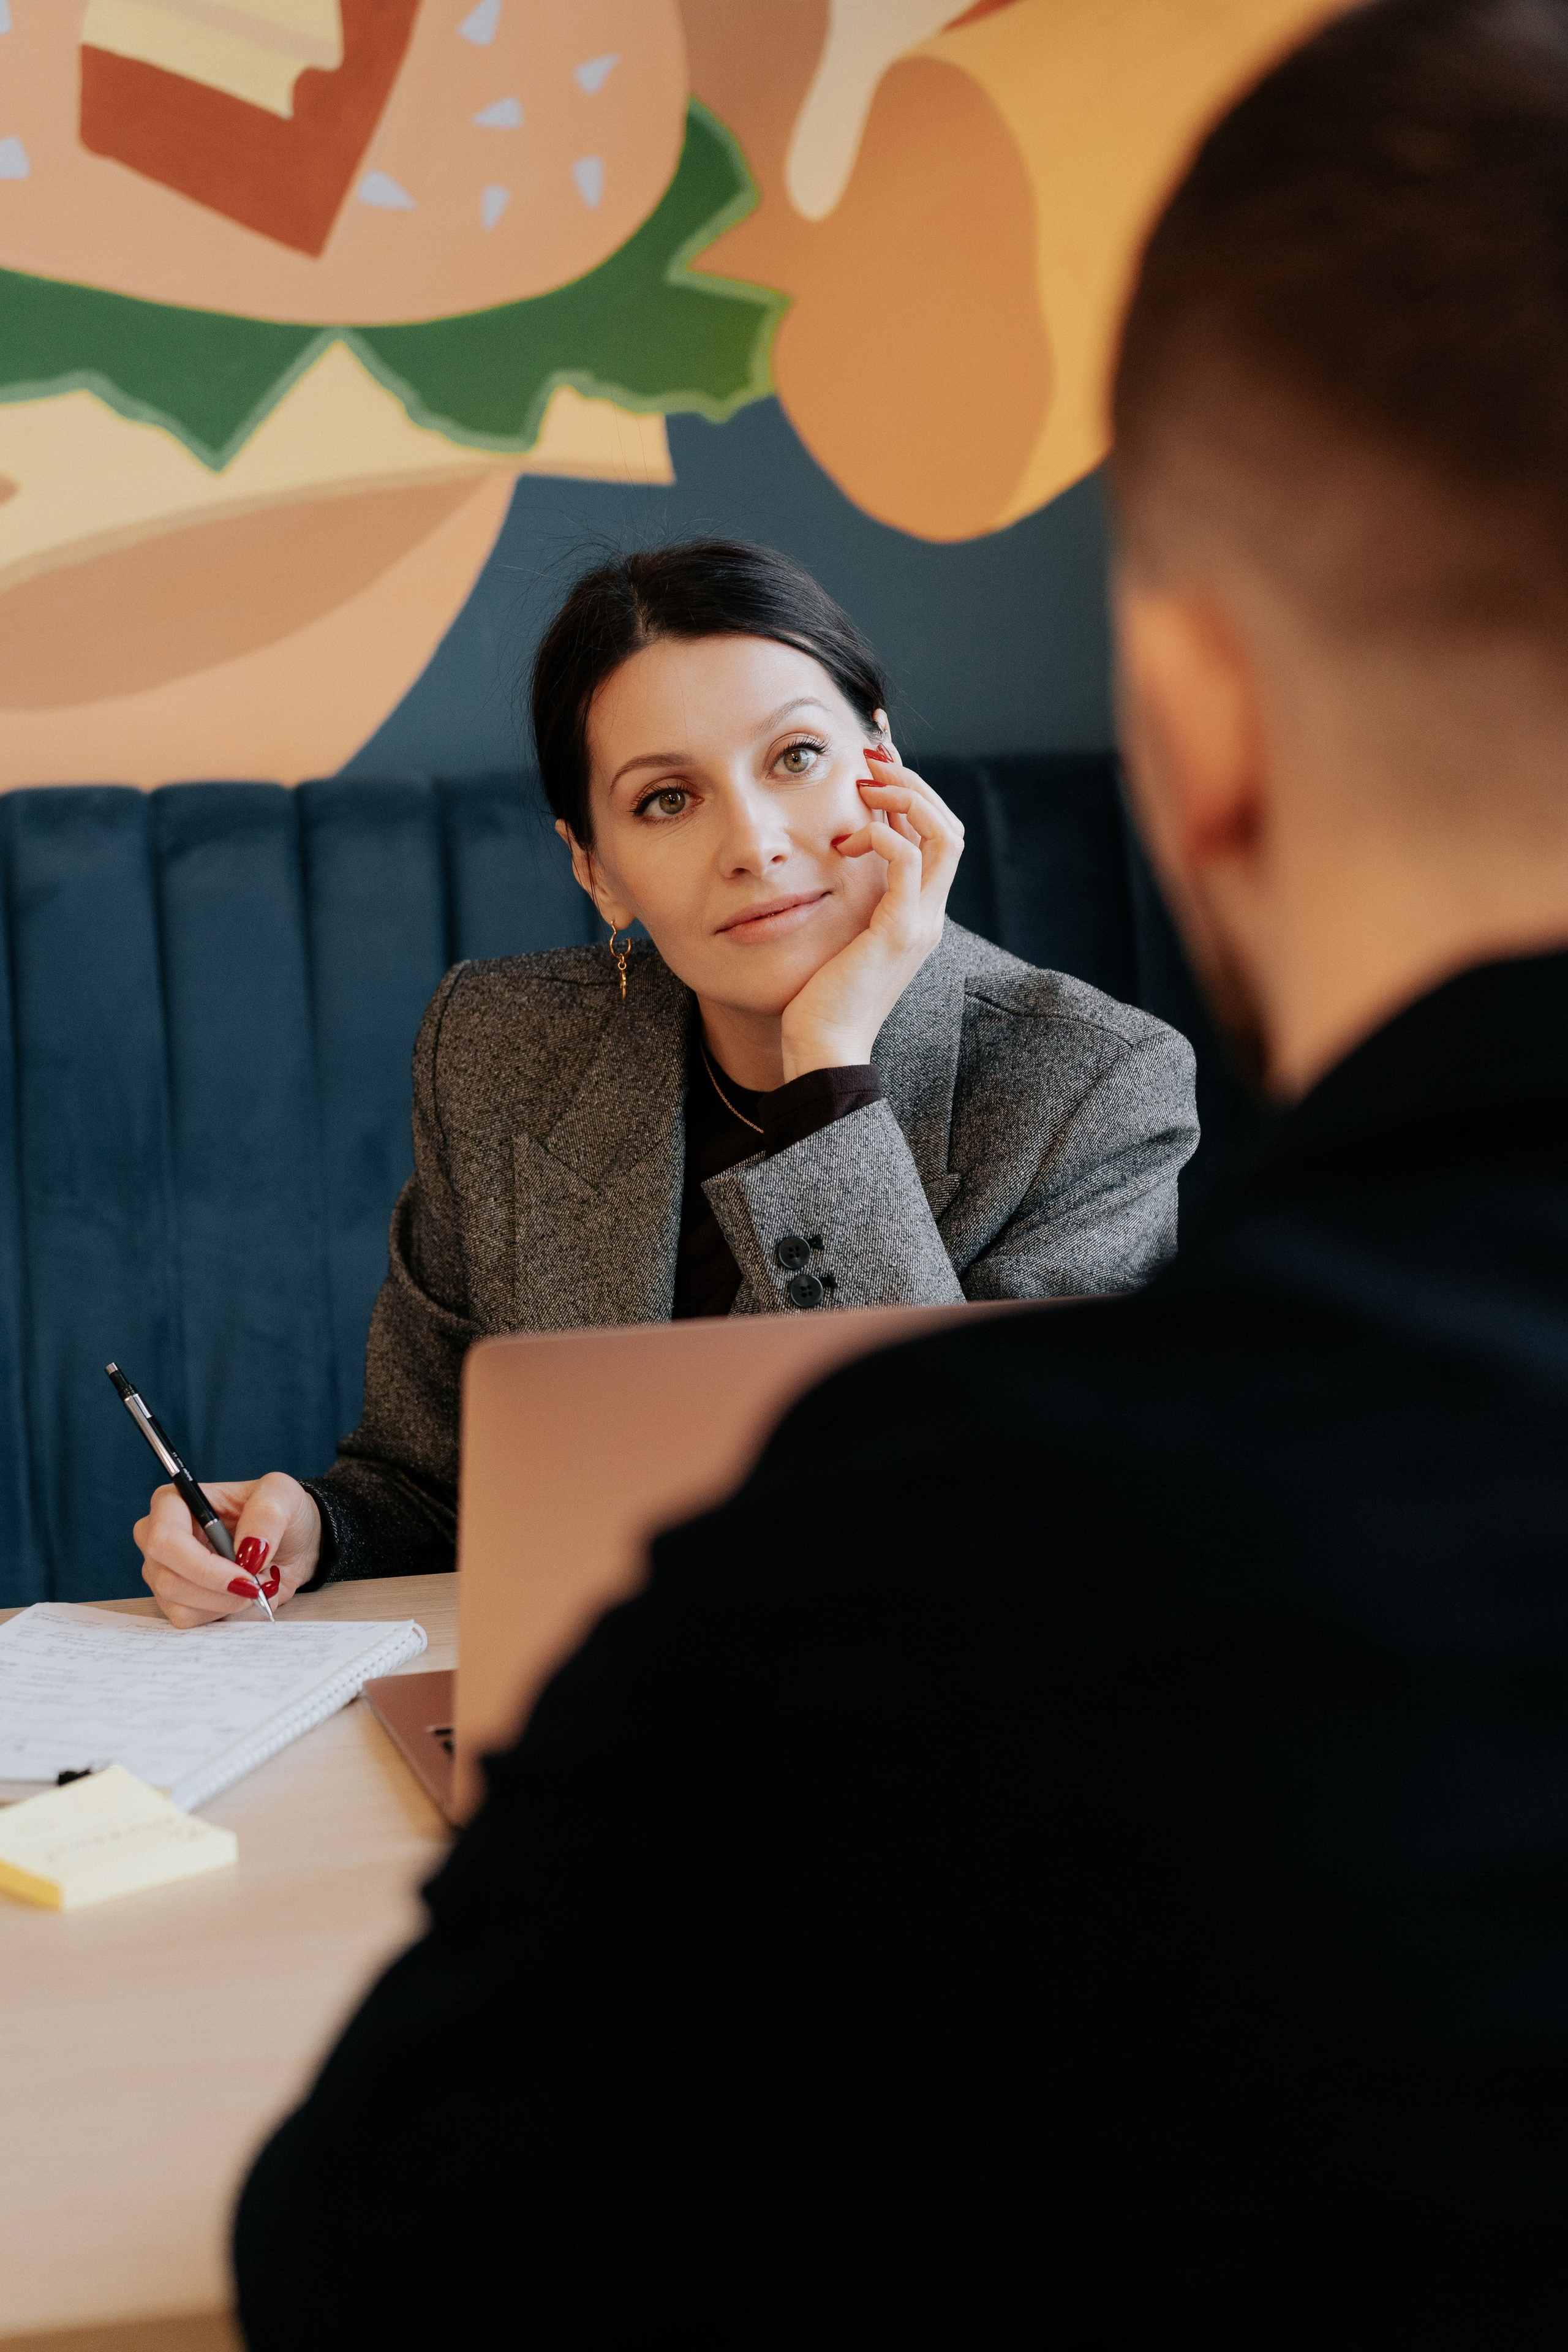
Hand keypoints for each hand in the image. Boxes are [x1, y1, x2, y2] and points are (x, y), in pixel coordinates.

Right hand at [134, 1473, 321, 1628]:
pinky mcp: (175, 1600)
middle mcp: (158, 1537)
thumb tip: (249, 1551)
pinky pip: (190, 1621)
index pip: (164, 1540)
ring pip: (179, 1606)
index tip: (246, 1576)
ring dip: (226, 1604)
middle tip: (258, 1586)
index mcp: (173, 1503)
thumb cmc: (279, 1511)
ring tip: (255, 1584)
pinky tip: (242, 1595)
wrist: (290, 1542)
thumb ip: (267, 1515)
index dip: (203, 1566)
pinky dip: (225, 1614)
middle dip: (219, 1592)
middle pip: (168, 1580)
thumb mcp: (283, 1495)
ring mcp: (162, 1572)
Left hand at [779, 741, 964, 1077]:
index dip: (914, 795)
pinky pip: (908, 862)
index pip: (936, 838)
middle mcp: (929, 915)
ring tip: (866, 785)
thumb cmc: (820, 997)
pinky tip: (849, 840)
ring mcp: (920, 923)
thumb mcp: (838, 934)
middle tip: (871, 762)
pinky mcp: (899, 931)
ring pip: (942, 835)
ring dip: (906, 798)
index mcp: (917, 914)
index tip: (875, 767)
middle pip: (949, 827)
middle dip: (913, 785)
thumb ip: (848, 898)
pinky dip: (884, 835)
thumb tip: (833, 855)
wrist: (823, 1048)